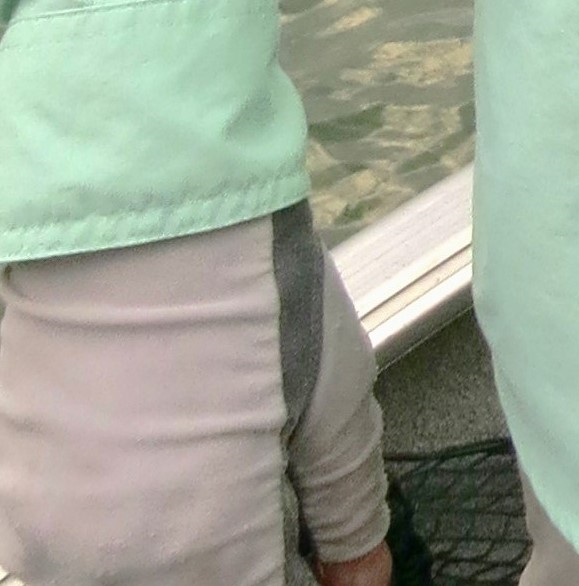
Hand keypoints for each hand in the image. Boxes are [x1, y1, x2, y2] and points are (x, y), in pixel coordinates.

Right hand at [0, 207, 391, 585]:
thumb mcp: (333, 394)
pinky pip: (52, 532)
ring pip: (112, 565)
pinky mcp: (6, 487)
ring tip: (186, 441)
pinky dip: (96, 501)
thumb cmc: (249, 294)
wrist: (138, 209)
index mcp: (207, 556)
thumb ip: (347, 504)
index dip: (281, 571)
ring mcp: (44, 532)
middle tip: (240, 474)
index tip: (289, 541)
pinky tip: (127, 432)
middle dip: (217, 552)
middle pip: (179, 585)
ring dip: (154, 530)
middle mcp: (115, 566)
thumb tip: (363, 578)